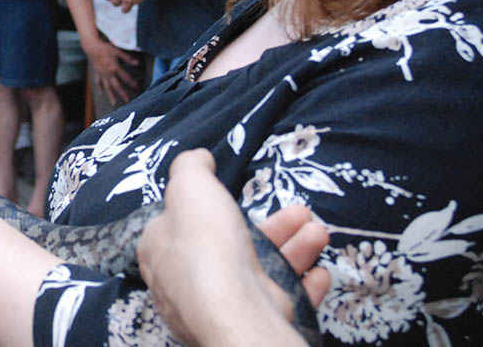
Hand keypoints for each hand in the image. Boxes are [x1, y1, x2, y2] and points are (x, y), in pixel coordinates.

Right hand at [85, 38, 139, 104]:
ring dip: (111, 96)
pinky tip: (100, 94)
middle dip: (122, 93)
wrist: (92, 47)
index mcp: (115, 67)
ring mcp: (101, 74)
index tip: (137, 87)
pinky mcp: (96, 73)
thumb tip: (137, 63)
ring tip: (114, 103)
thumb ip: (127, 58)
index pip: (125, 77)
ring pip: (107, 87)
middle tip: (128, 101)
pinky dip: (99, 88)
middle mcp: (108, 73)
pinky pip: (98, 82)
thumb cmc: (105, 48)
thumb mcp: (117, 51)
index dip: (132, 82)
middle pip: (116, 85)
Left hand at [137, 149, 329, 345]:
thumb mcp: (190, 185)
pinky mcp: (250, 323)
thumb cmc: (206, 243)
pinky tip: (321, 272)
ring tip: (319, 232)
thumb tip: (199, 158)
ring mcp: (220, 306)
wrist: (235, 311)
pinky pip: (280, 303)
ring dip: (297, 248)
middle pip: (233, 246)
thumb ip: (192, 167)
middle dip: (274, 225)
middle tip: (302, 212)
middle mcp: (187, 282)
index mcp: (161, 250)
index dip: (208, 206)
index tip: (234, 196)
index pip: (180, 224)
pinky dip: (304, 286)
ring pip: (262, 272)